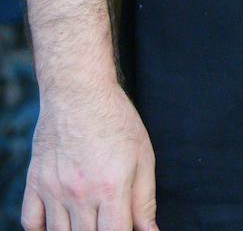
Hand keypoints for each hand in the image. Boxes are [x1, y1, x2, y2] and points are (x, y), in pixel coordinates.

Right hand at [20, 81, 156, 230]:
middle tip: (106, 220)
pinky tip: (59, 222)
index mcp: (111, 187)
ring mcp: (53, 189)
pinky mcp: (35, 182)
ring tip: (86, 221)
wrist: (78, 91)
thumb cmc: (115, 119)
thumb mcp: (143, 156)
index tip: (123, 229)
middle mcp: (79, 193)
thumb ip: (145, 199)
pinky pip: (31, 222)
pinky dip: (42, 230)